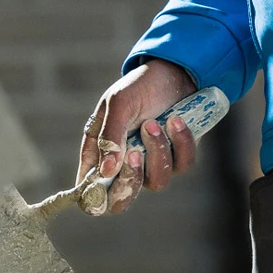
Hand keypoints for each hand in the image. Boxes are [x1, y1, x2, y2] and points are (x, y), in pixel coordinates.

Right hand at [78, 59, 199, 212]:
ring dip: (157, 151)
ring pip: (157, 182)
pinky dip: (180, 142)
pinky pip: (182, 164)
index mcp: (100, 154)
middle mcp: (124, 165)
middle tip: (133, 153)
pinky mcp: (178, 158)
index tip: (103, 188)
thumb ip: (110, 136)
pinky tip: (176, 120)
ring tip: (154, 122)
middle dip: (131, 180)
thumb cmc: (139, 86)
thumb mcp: (119, 104)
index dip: (93, 200)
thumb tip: (105, 171)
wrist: (174, 72)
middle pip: (122, 200)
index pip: (90, 192)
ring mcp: (152, 164)